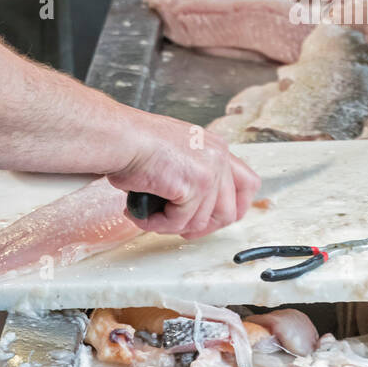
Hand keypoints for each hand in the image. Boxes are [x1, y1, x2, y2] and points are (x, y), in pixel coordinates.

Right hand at [107, 111, 259, 239]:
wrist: (120, 138)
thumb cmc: (136, 143)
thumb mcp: (178, 153)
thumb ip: (195, 173)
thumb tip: (195, 207)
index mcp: (216, 147)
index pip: (247, 184)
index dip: (234, 208)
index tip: (214, 220)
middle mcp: (218, 156)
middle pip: (231, 211)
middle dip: (203, 227)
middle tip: (179, 228)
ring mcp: (209, 171)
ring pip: (202, 222)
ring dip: (172, 226)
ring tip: (150, 215)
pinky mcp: (194, 185)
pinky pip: (179, 222)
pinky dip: (157, 224)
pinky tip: (141, 213)